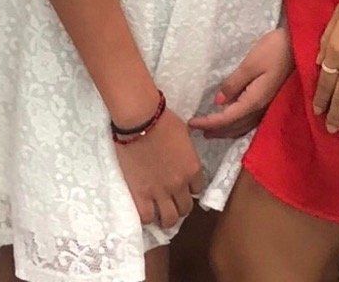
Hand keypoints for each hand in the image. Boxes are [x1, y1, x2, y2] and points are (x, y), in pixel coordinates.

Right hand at [115, 106, 205, 230]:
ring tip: (160, 213)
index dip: (190, 187)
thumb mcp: (184, 133)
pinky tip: (146, 210)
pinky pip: (147, 217)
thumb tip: (184, 153)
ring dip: (167, 217)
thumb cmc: (163, 119)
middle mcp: (180, 184)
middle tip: (172, 200)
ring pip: (170, 219)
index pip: (198, 189)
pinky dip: (148, 217)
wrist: (140, 119)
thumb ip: (187, 150)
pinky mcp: (141, 194)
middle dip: (180, 205)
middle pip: (186, 208)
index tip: (183, 185)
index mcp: (193, 168)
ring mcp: (160, 192)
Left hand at [189, 27, 293, 139]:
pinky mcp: (269, 100)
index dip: (208, 122)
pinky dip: (237, 125)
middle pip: (234, 126)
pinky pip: (250, 120)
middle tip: (196, 131)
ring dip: (226, 130)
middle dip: (215, 130)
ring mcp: (267, 106)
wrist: (299, 47)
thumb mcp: (250, 63)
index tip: (191, 123)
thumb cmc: (274, 50)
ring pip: (243, 126)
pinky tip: (233, 121)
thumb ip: (234, 83)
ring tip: (211, 131)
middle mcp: (260, 108)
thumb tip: (219, 102)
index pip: (226, 118)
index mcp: (254, 101)